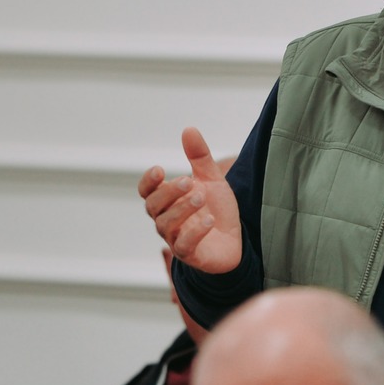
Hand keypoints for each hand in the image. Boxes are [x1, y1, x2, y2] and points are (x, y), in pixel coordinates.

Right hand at [138, 127, 242, 273]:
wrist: (237, 240)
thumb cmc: (217, 210)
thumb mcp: (211, 180)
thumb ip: (199, 157)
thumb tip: (188, 129)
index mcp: (167, 201)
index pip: (146, 191)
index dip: (148, 181)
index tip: (160, 170)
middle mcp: (167, 219)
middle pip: (154, 206)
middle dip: (169, 193)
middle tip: (188, 181)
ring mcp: (176, 238)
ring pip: (166, 225)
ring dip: (182, 209)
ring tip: (201, 197)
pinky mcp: (190, 254)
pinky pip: (184, 245)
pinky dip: (194, 232)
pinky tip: (208, 221)